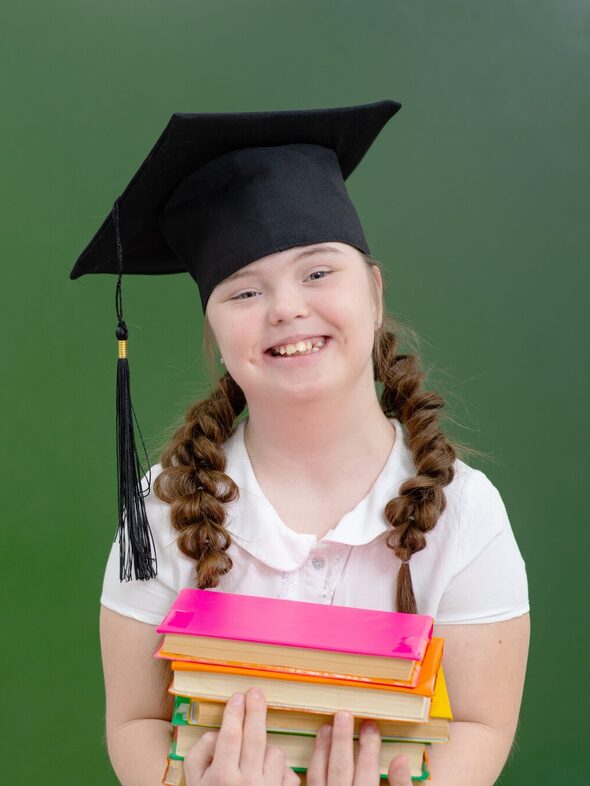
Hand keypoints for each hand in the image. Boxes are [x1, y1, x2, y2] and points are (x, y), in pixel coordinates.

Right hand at [184, 689, 300, 785]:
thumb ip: (200, 754)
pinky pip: (289, 772)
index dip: (234, 712)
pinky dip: (280, 771)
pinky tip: (269, 774)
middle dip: (255, 710)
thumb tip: (216, 733)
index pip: (230, 735)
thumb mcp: (194, 783)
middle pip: (255, 737)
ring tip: (254, 759)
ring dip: (265, 750)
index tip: (237, 697)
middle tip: (255, 692)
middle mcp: (246, 784)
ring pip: (274, 753)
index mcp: (222, 778)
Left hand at [306, 712, 412, 785]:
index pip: (368, 773)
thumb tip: (401, 759)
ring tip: (327, 727)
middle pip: (341, 769)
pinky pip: (309, 783)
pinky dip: (310, 767)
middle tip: (343, 714)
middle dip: (342, 740)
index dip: (370, 748)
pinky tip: (316, 750)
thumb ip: (401, 785)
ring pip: (319, 776)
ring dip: (323, 750)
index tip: (371, 724)